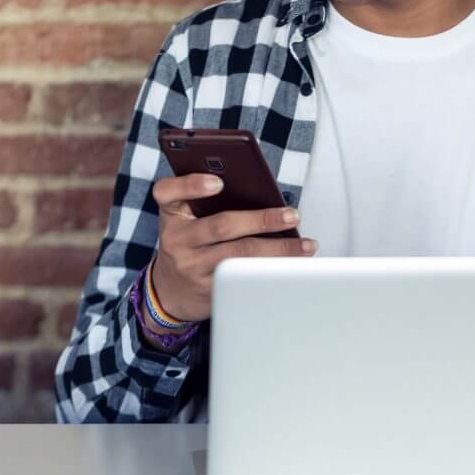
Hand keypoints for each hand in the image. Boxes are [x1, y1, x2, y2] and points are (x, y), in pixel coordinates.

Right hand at [148, 173, 315, 322]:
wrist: (170, 292)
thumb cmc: (189, 243)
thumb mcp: (188, 219)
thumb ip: (211, 202)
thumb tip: (261, 192)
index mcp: (173, 213)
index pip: (168, 192)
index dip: (192, 185)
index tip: (218, 182)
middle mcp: (177, 240)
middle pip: (222, 225)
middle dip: (262, 220)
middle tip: (292, 215)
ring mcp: (192, 266)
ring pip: (240, 255)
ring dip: (278, 249)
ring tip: (305, 245)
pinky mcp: (208, 289)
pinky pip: (244, 278)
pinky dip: (271, 270)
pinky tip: (293, 266)